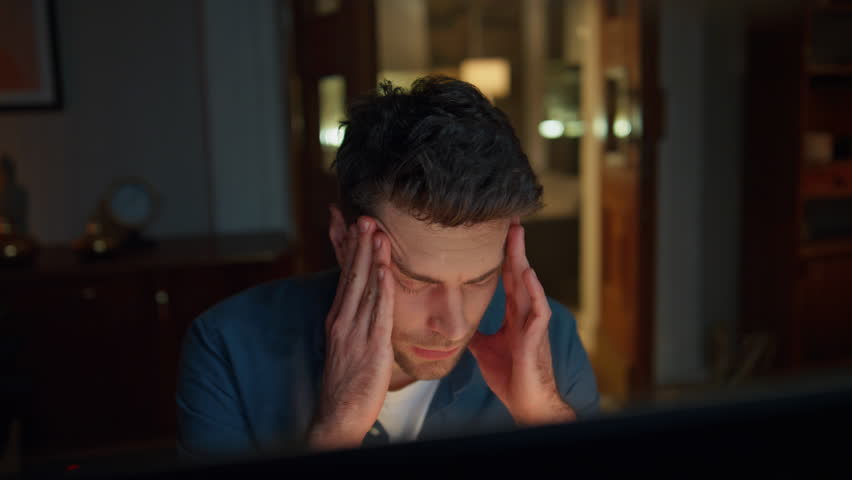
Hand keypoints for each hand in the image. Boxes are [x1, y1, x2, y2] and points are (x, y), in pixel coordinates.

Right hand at [307, 217, 394, 449]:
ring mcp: (356, 334)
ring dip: (372, 259)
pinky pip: (379, 314)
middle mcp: (343, 321)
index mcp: (338, 319)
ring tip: (377, 232)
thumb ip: (356, 321)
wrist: (338, 416)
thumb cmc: (347, 382)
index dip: (351, 251)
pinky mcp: (372, 348)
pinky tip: (387, 271)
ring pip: (366, 289)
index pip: (345, 277)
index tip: (355, 226)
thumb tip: (367, 302)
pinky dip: (383, 290)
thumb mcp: (347, 345)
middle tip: (365, 217)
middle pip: (352, 276)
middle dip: (359, 245)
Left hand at [468, 222, 575, 426]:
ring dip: (523, 259)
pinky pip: (537, 310)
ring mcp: (533, 324)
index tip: (497, 231)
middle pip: (518, 272)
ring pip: (528, 284)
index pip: (507, 277)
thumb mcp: (484, 349)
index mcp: (514, 314)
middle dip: (514, 246)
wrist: (525, 403)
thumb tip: (456, 322)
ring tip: (517, 235)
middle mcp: (525, 313)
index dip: (502, 254)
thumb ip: (475, 332)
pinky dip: (534, 291)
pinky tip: (527, 274)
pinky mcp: (537, 338)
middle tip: (510, 218)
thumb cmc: (510, 376)